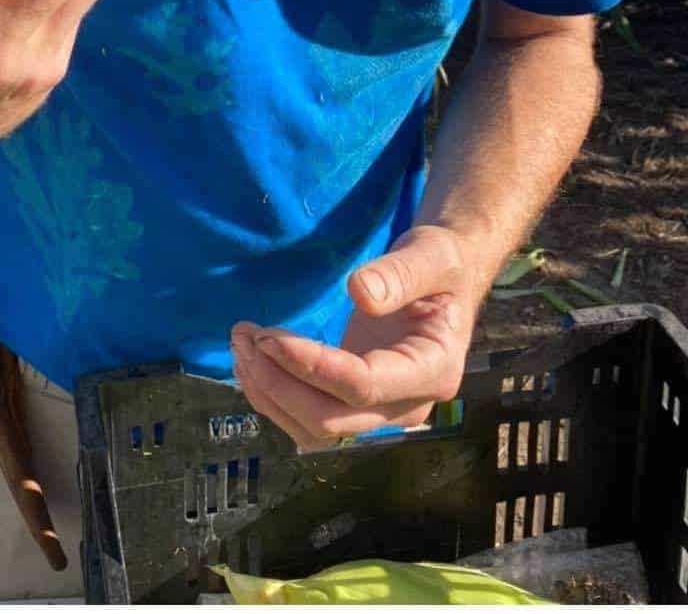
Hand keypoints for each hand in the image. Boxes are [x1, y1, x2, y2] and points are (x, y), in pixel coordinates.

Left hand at [230, 226, 477, 451]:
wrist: (447, 280)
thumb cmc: (441, 265)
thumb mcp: (431, 256)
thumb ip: (400, 274)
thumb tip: (360, 293)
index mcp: (432, 371)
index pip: (364, 385)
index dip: (313, 367)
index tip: (268, 337)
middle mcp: (407, 405)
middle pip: (334, 420)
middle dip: (281, 384)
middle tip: (244, 337)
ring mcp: (382, 412)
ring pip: (315, 431)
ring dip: (271, 395)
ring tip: (240, 346)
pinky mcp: (358, 404)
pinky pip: (310, 419)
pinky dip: (276, 398)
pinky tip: (252, 363)